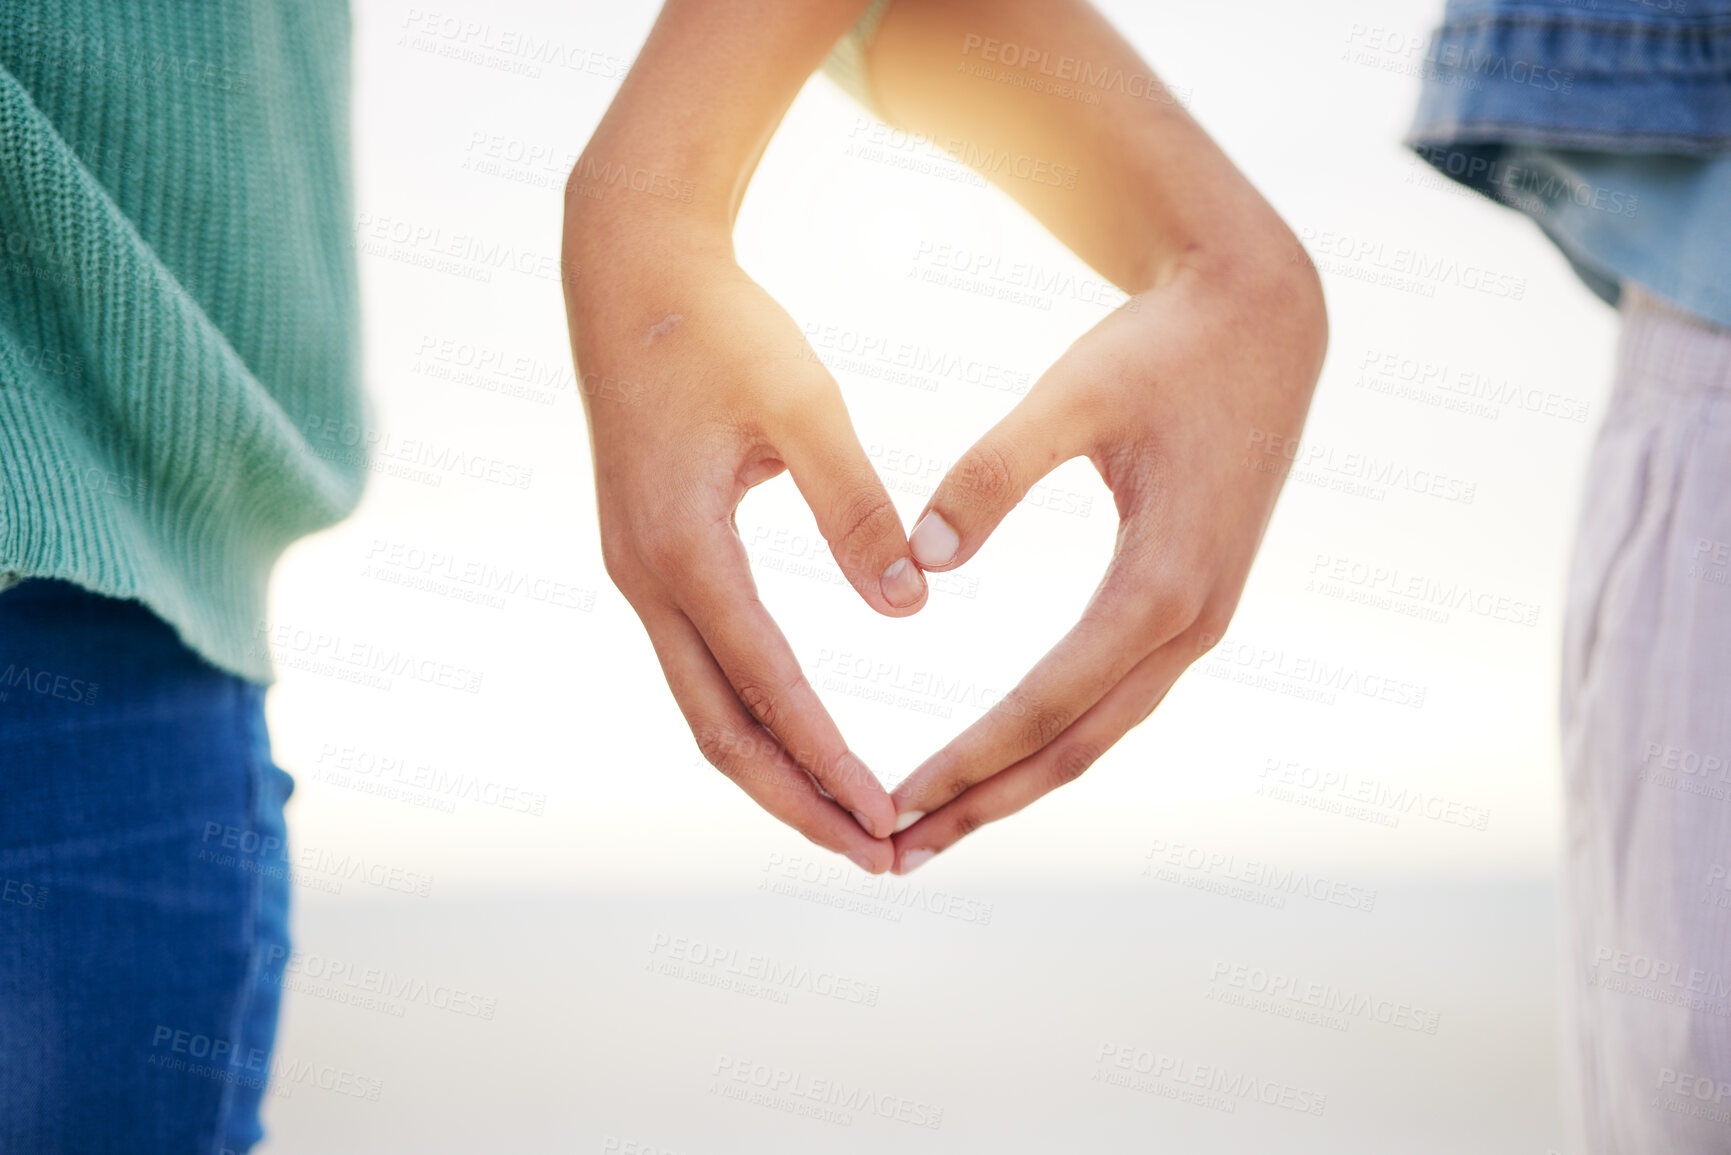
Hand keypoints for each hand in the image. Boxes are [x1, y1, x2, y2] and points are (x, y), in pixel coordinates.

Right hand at [564, 218, 925, 873]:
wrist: (627, 268)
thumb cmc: (721, 327)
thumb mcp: (804, 408)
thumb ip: (856, 510)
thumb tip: (911, 607)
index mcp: (684, 549)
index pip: (766, 687)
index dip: (829, 761)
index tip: (892, 817)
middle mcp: (647, 579)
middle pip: (720, 732)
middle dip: (799, 803)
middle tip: (879, 858)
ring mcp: (638, 574)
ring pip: (704, 709)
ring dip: (775, 773)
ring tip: (847, 824)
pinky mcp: (648, 559)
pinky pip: (699, 668)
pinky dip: (752, 720)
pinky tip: (801, 743)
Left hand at [886, 248, 1326, 871]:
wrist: (1264, 319)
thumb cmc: (1164, 349)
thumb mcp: (1073, 396)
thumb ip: (994, 473)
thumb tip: (923, 561)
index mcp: (1161, 583)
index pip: (1048, 704)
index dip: (970, 759)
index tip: (897, 799)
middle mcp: (1191, 622)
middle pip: (1076, 747)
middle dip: (986, 803)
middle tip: (898, 853)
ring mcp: (1198, 620)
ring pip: (1099, 732)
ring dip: (1018, 784)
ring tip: (939, 825)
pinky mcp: (1190, 604)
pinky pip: (1116, 696)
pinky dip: (1055, 737)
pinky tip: (1004, 757)